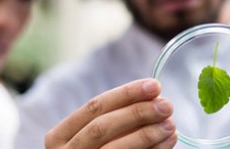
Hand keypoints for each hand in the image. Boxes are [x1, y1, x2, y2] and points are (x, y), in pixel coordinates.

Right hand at [45, 78, 176, 148]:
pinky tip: (168, 141)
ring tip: (171, 124)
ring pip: (116, 148)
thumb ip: (116, 118)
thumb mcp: (92, 136)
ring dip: (147, 134)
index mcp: (59, 136)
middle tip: (166, 105)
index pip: (94, 107)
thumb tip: (154, 98)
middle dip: (137, 113)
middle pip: (103, 127)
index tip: (154, 85)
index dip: (126, 94)